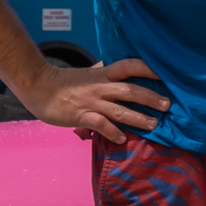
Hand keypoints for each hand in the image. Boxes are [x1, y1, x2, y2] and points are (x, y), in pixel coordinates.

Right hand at [8, 58, 167, 144]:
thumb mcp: (88, 74)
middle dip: (151, 97)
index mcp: (102, 73)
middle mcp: (100, 86)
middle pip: (130, 89)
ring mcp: (91, 101)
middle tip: (168, 105)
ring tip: (154, 125)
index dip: (147, 68)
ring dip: (139, 117)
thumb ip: (104, 72)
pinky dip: (113, 132)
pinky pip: (101, 124)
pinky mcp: (81, 115)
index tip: (164, 73)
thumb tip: (117, 67)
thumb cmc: (64, 82)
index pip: (129, 66)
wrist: (37, 86)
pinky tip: (123, 139)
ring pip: (119, 109)